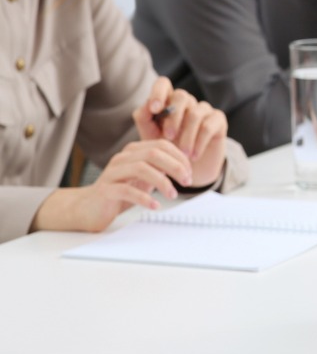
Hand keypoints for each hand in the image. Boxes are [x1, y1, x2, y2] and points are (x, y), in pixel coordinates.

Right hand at [31, 139, 192, 232]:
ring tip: (173, 195)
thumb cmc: (119, 192)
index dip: (179, 157)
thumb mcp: (144, 177)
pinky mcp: (105, 190)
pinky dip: (144, 198)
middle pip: (153, 153)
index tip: (190, 172)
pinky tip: (155, 205)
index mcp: (134, 151)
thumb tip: (185, 165)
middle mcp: (123, 158)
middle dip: (175, 166)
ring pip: (141, 168)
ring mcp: (112, 173)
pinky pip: (126, 190)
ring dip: (162, 182)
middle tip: (187, 181)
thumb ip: (160, 168)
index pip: (162, 145)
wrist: (89, 208)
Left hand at [133, 77, 226, 187]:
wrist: (188, 171)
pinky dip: (199, 143)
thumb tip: (147, 105)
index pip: (163, 84)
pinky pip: (208, 126)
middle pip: (181, 96)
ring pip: (195, 114)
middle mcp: (187, 102)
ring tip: (182, 154)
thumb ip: (144, 120)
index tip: (155, 109)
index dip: (158, 92)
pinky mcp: (218, 120)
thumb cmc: (167, 151)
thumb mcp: (150, 137)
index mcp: (167, 102)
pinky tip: (193, 155)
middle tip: (168, 138)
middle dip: (173, 118)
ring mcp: (204, 110)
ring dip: (186, 136)